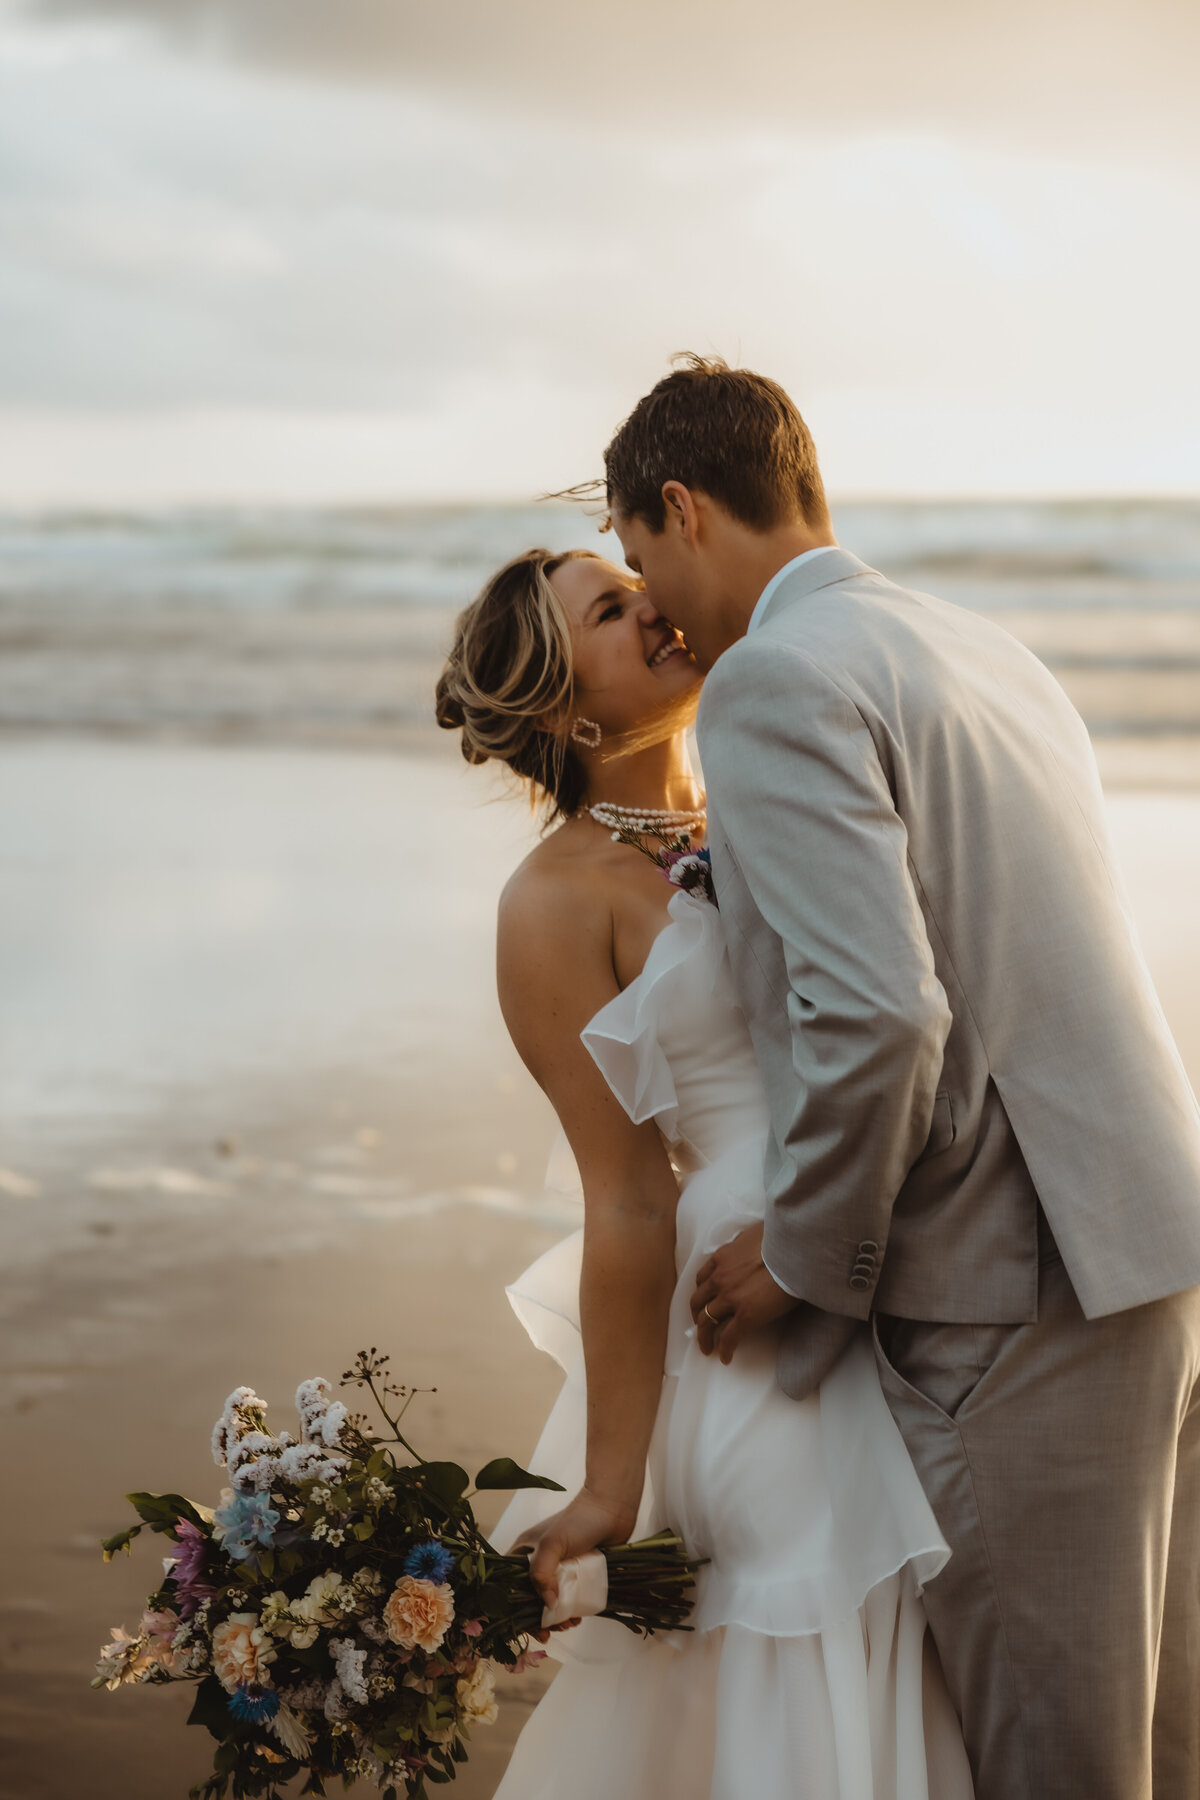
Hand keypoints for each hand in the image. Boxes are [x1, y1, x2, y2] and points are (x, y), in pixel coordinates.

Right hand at [515, 1486, 635, 1612]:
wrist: (613, 1508)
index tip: (527, 1624)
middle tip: (551, 1631)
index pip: (510, 1584)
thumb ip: (542, 1573)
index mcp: (525, 1551)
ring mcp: (559, 1567)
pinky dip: (571, 1610)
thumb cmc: (579, 1520)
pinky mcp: (578, 1572)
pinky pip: (570, 1597)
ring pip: (551, 1600)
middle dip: (539, 1617)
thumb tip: (548, 1604)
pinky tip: (578, 1617)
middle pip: (530, 1597)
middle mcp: (539, 1561)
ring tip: (569, 1624)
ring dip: (557, 1617)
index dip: (514, 1607)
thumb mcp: (552, 1544)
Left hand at [690, 1222, 796, 1362]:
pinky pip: (729, 1337)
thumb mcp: (753, 1234)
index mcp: (722, 1258)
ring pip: (707, 1321)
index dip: (701, 1293)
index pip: (702, 1279)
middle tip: (700, 1326)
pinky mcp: (745, 1316)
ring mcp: (730, 1298)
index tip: (703, 1302)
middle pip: (699, 1302)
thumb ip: (743, 1243)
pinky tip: (725, 1358)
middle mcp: (720, 1278)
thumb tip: (746, 1245)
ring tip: (707, 1347)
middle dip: (697, 1316)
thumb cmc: (781, 1240)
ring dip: (704, 1336)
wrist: (795, 1252)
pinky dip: (724, 1349)